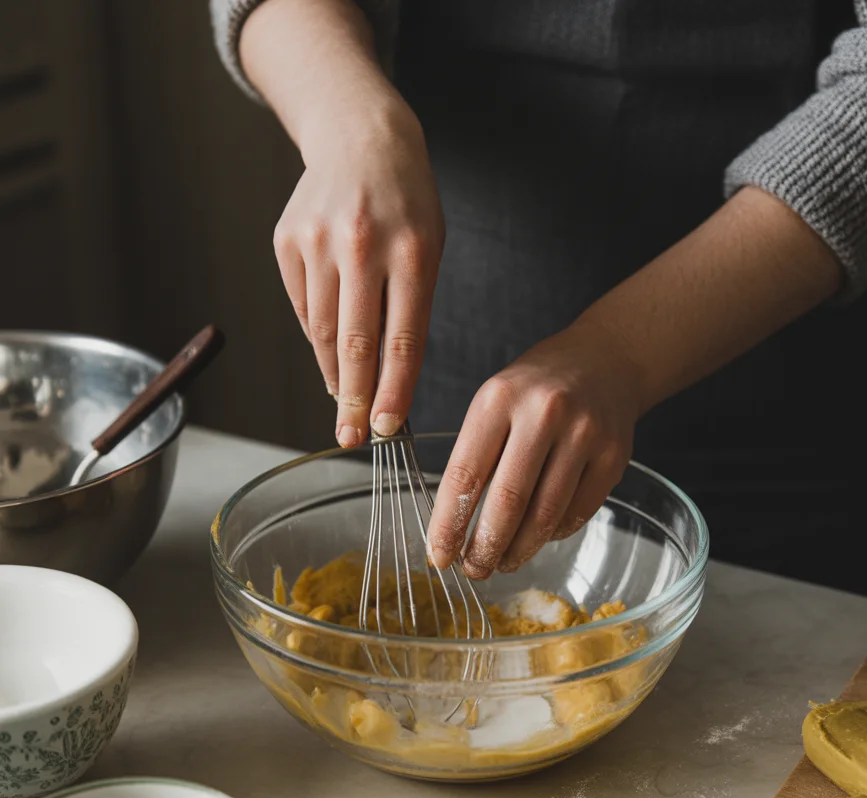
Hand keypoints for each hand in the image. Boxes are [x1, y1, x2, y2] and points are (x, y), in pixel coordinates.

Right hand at [273, 100, 443, 446]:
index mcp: (413, 250)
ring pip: (321, 330)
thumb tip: (385, 382)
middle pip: (355, 342)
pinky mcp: (288, 240)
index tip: (388, 429)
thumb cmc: (406, 206)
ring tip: (345, 401)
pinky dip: (316, 335)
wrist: (361, 138)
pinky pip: (302, 306)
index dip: (394, 391)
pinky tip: (329, 348)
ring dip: (334, 373)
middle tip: (352, 438)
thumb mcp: (428, 250)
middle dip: (356, 399)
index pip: (402, 339)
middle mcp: (363, 245)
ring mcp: (319, 241)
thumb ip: (410, 312)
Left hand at [426, 325, 639, 578]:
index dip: (449, 524)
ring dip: (519, 550)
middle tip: (474, 570)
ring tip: (503, 562)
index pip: (465, 475)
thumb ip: (475, 456)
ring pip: (545, 516)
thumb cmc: (536, 389)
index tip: (439, 556)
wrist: (605, 362)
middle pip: (508, 502)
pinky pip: (576, 514)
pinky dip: (552, 534)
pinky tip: (538, 537)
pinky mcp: (614, 458)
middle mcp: (544, 413)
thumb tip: (453, 528)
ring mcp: (584, 435)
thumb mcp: (494, 401)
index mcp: (499, 399)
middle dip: (485, 547)